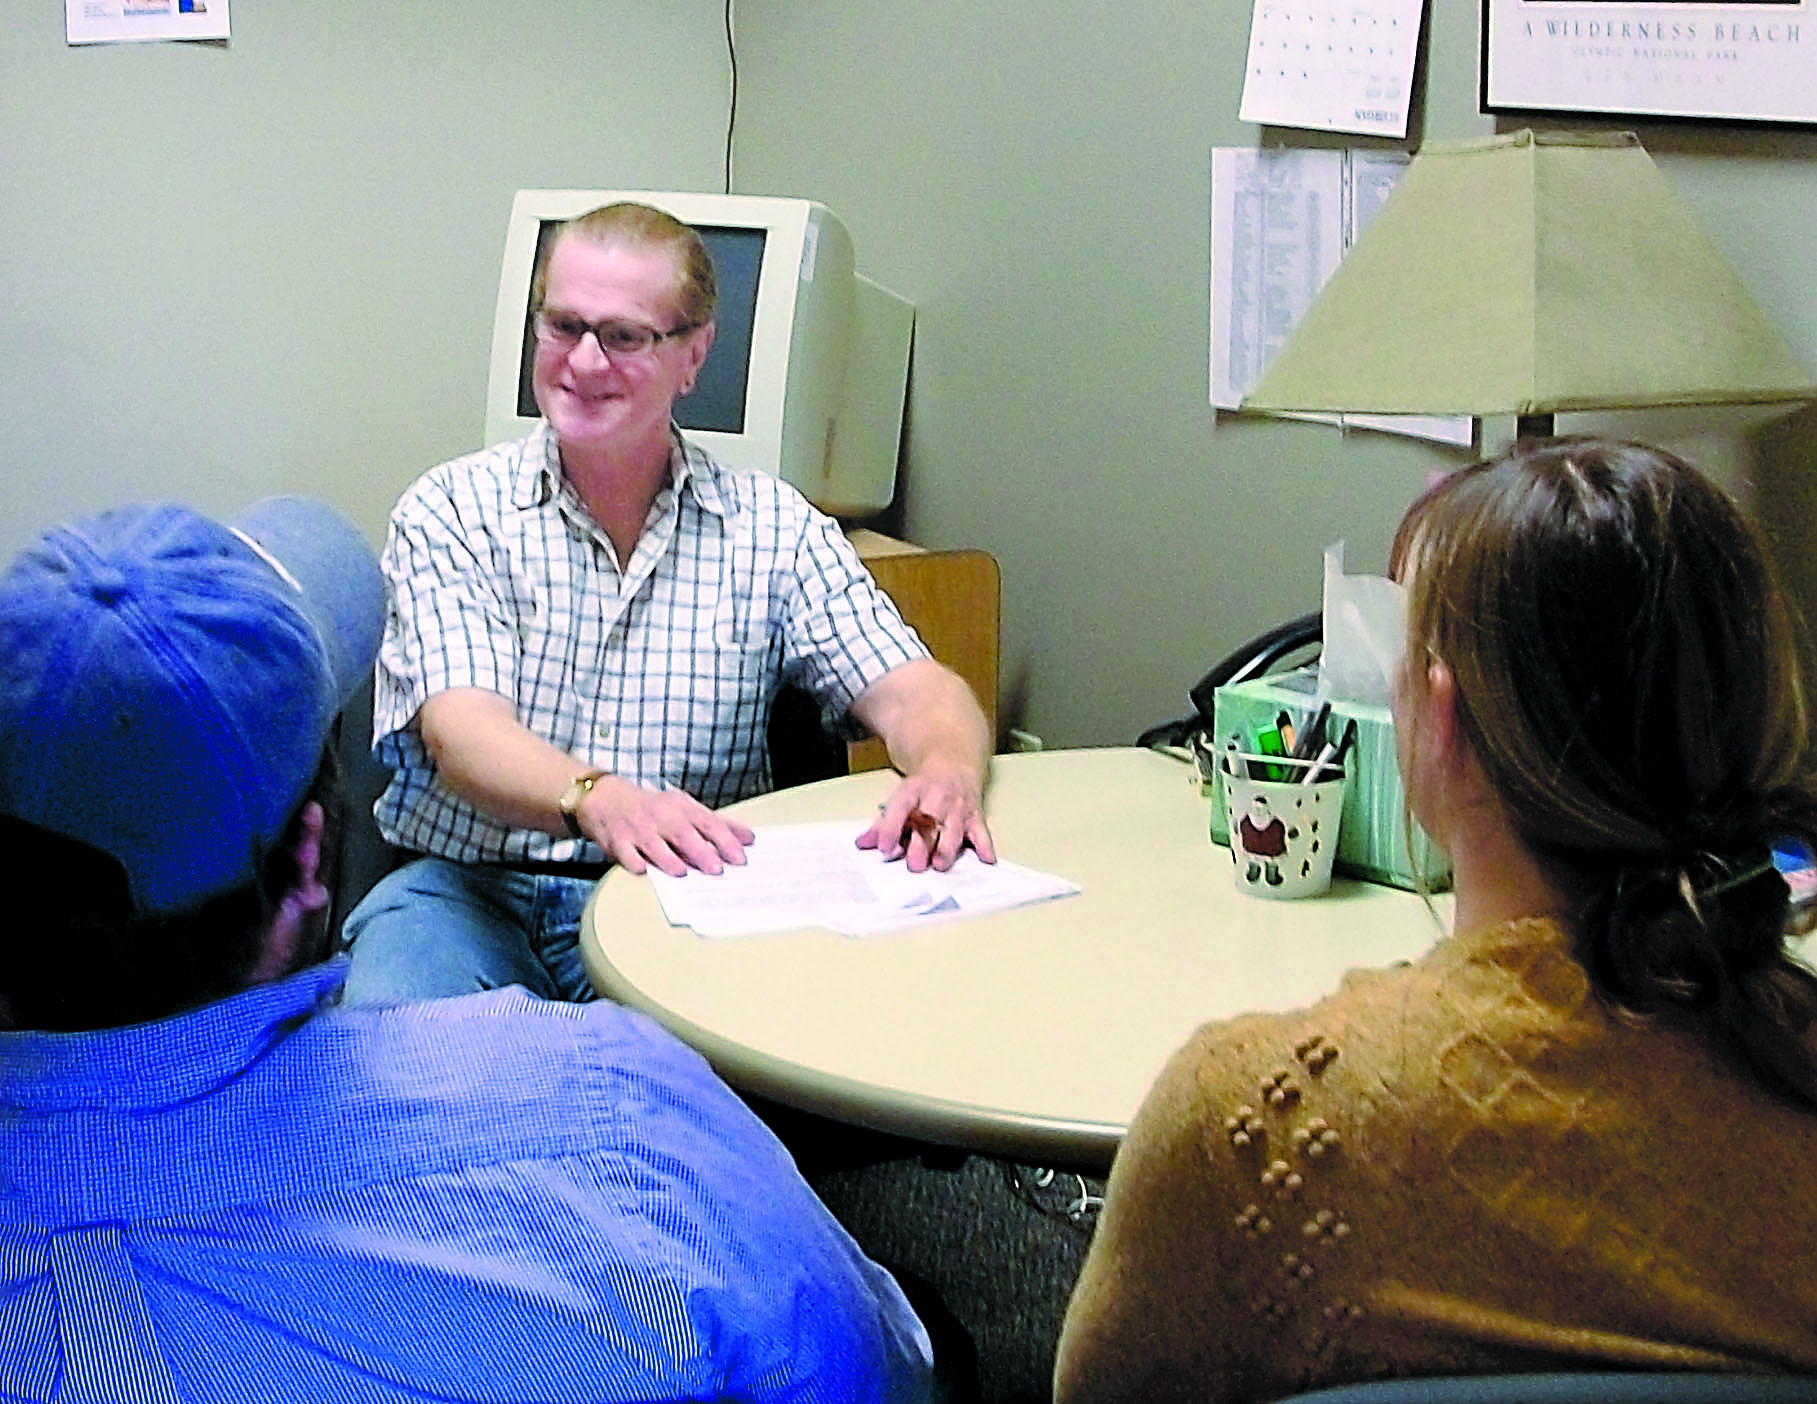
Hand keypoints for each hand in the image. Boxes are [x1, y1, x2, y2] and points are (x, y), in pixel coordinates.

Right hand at [579, 776, 754, 877]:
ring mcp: (639, 829)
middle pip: (683, 834)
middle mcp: (661, 817)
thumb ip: (717, 824)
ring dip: (668, 858)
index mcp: (681, 808)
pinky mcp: (618, 841)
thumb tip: (748, 838)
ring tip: (683, 872)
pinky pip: (626, 853)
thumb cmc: (653, 809)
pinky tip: (643, 870)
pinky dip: (634, 862)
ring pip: (655, 844)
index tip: (740, 857)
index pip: (708, 823)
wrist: (606, 799)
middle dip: (701, 852)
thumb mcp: (685, 809)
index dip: (725, 840)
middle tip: (717, 869)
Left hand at [855, 768, 994, 872]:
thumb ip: (883, 823)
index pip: (900, 807)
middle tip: (914, 865)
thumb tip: (863, 844)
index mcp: (913, 791)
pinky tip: (985, 860)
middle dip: (922, 843)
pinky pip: (981, 833)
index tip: (883, 847)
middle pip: (929, 822)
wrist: (953, 763)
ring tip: (939, 865)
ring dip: (947, 848)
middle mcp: (937, 798)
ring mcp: (958, 808)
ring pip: (954, 830)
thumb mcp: (901, 798)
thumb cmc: (923, 789)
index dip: (891, 827)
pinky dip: (984, 846)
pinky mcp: (975, 817)